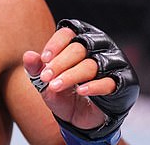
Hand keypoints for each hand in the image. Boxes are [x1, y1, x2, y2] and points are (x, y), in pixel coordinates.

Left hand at [23, 19, 138, 139]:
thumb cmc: (62, 90)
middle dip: (59, 63)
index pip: (67, 33)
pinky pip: (109, 82)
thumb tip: (27, 56)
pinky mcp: (122, 82)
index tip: (43, 59)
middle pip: (78, 48)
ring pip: (91, 64)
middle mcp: (98, 47)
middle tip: (45, 77)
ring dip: (71, 75)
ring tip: (55, 86)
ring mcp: (112, 63)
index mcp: (78, 40)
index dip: (55, 44)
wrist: (79, 116)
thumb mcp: (45, 81)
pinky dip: (93, 86)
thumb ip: (36, 68)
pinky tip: (80, 91)